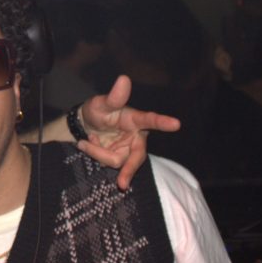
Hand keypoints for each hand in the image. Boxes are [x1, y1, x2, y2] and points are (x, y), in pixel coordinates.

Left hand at [77, 75, 180, 190]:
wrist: (85, 126)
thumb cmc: (97, 110)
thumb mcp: (101, 103)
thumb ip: (114, 96)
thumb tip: (123, 79)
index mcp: (135, 120)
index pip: (150, 120)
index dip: (162, 122)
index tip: (176, 123)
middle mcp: (136, 136)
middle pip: (137, 156)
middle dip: (128, 169)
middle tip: (122, 184)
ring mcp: (129, 150)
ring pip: (118, 161)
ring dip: (98, 153)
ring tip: (87, 140)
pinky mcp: (121, 159)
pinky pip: (110, 165)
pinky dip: (96, 155)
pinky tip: (89, 145)